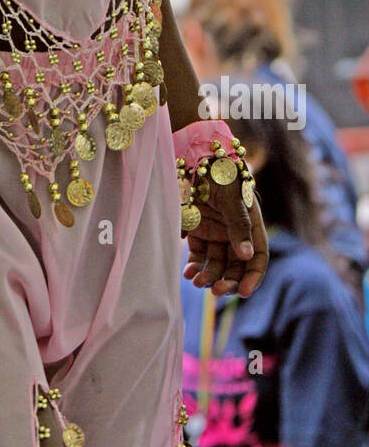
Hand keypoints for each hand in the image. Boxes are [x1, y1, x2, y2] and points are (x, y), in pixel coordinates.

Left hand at [182, 178, 268, 297]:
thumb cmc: (219, 173)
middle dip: (227, 280)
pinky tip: (188, 273)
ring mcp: (215, 233)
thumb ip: (238, 225)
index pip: (258, 256)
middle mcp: (235, 233)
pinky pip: (198, 256)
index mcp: (251, 224)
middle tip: (215, 290)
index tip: (242, 291)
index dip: (252, 276)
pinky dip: (194, 266)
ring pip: (216, 264)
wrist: (192, 156)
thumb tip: (247, 255)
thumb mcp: (232, 197)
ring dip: (209, 276)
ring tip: (196, 281)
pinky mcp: (196, 232)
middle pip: (236, 266)